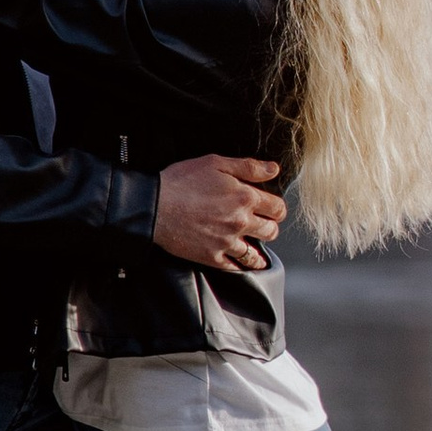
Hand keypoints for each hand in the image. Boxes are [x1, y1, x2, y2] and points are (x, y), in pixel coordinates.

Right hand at [153, 154, 284, 269]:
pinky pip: (236, 267)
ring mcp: (227, 242)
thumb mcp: (216, 163)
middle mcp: (240, 222)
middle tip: (261, 224)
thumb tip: (273, 169)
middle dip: (269, 227)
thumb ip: (248, 167)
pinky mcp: (212, 257)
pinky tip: (237, 259)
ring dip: (257, 249)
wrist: (154, 206)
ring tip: (251, 244)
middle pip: (271, 231)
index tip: (271, 208)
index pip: (278, 208)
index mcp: (245, 198)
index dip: (276, 207)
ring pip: (256, 254)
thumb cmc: (181, 181)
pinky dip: (239, 264)